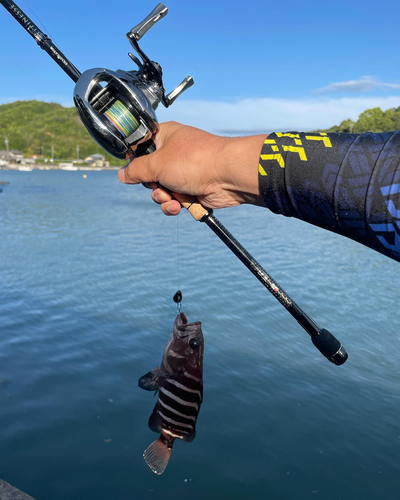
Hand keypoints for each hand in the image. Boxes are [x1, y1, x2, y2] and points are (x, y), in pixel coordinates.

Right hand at [118, 121, 265, 214]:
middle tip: (160, 184)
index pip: (140, 147)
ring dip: (163, 198)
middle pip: (148, 174)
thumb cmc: (195, 161)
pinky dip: (174, 205)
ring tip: (173, 197)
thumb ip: (136, 170)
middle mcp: (173, 153)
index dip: (135, 160)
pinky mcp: (191, 189)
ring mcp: (183, 172)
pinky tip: (180, 206)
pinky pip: (174, 200)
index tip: (134, 170)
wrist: (227, 177)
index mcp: (164, 137)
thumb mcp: (156, 164)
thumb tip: (122, 174)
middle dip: (152, 185)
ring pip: (160, 190)